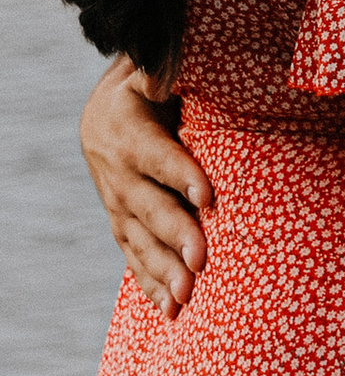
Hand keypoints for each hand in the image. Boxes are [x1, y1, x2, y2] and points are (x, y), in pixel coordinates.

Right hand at [81, 59, 211, 317]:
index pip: (157, 155)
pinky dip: (149, 282)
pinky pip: (132, 255)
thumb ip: (163, 67)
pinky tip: (168, 308)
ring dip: (162, 270)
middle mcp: (116, 172)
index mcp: (127, 130)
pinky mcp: (120, 222)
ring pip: (139, 240)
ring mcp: (116, 202)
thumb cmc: (146, 83)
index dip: (181, 175)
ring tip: (186, 298)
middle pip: (148, 207)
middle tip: (200, 262)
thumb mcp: (151, 68)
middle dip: (175, 235)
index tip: (207, 198)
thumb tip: (168, 68)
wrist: (105, 111)